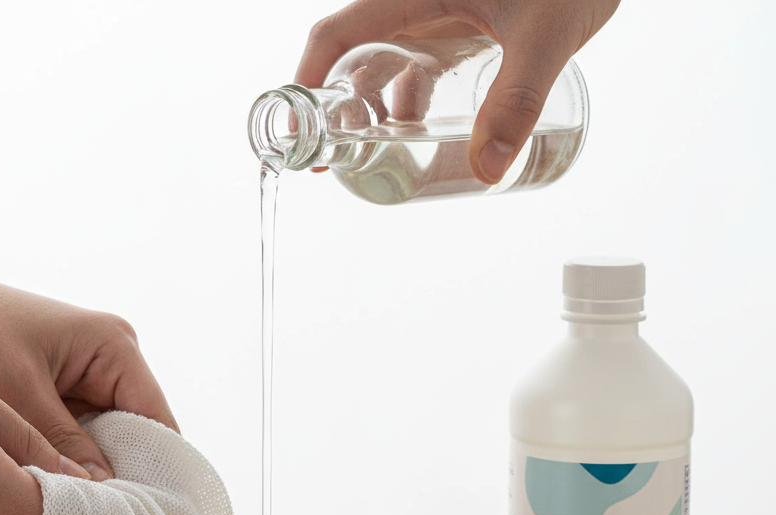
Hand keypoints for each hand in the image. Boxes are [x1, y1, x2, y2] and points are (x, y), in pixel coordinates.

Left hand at [0, 267, 178, 480]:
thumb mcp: (16, 391)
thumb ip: (61, 444)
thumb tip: (103, 496)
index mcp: (114, 346)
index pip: (156, 420)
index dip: (154, 470)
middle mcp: (115, 362)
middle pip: (139, 437)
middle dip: (121, 478)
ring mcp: (94, 381)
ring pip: (111, 446)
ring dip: (93, 476)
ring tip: (76, 513)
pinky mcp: (70, 397)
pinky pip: (84, 443)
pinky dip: (72, 468)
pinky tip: (56, 494)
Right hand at [295, 0, 619, 182]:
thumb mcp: (546, 32)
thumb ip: (517, 98)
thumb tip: (487, 167)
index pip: (338, 34)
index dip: (309, 81)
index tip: (300, 130)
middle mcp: (419, 4)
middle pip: (356, 58)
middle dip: (342, 111)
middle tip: (342, 161)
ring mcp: (440, 14)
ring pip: (388, 65)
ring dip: (377, 112)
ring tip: (380, 157)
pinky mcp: (464, 25)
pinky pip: (422, 66)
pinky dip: (414, 102)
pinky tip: (422, 133)